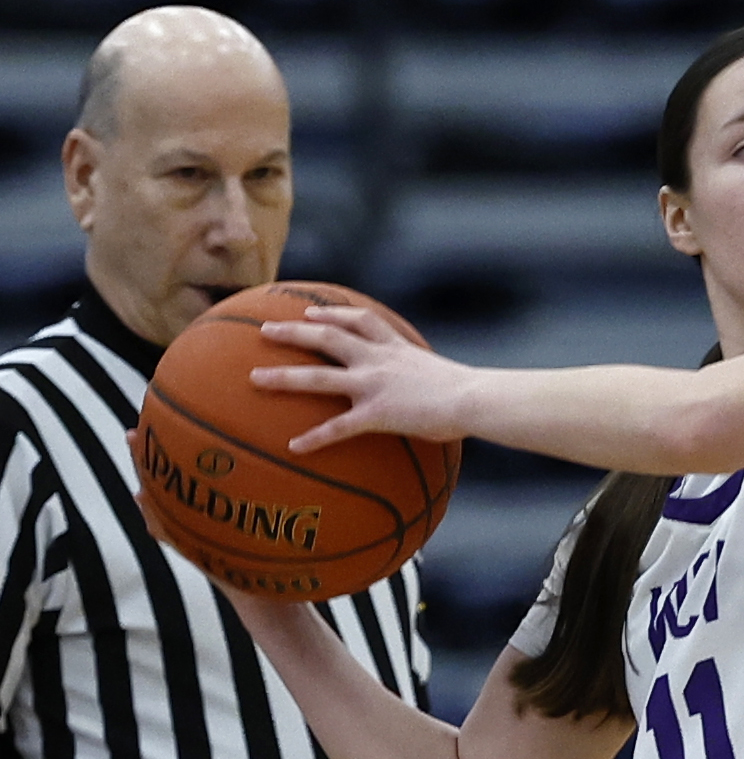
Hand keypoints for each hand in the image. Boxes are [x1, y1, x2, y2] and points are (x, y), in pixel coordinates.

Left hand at [253, 305, 472, 452]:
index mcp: (395, 348)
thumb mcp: (440, 373)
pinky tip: (294, 446)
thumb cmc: (467, 391)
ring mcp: (373, 384)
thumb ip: (421, 376)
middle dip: (293, 332)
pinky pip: (337, 427)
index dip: (331, 314)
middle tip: (264, 331)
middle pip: (326, 337)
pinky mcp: (376, 413)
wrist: (474, 398)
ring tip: (255, 379)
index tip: (310, 312)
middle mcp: (378, 359)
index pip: (359, 320)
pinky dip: (314, 437)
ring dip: (284, 377)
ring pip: (318, 376)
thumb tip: (425, 389)